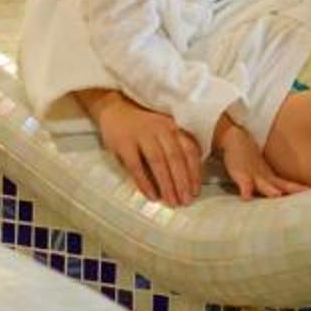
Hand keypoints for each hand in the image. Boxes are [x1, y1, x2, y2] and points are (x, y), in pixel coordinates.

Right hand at [82, 87, 201, 205]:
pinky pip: (136, 167)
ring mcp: (141, 134)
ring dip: (166, 185)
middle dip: (182, 183)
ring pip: (158, 162)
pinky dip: (145, 183)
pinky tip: (152, 196)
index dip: (194, 173)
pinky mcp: (124, 143)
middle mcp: (160, 128)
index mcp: (173, 126)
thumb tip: (190, 177)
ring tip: (172, 202)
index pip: (189, 150)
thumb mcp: (164, 128)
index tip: (196, 191)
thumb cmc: (143, 123)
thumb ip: (177, 146)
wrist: (114, 108)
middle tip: (185, 201)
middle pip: (175, 158)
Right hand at [216, 120, 301, 198]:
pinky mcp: (239, 172)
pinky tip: (246, 197)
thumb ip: (272, 184)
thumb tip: (283, 195)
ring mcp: (252, 174)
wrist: (235, 137)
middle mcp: (265, 177)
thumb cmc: (248, 160)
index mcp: (271, 178)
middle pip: (282, 184)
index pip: (289, 185)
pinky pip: (243, 182)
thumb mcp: (262, 173)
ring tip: (276, 195)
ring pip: (263, 183)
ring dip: (270, 190)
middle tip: (306, 194)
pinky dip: (245, 189)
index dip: (301, 190)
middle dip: (294, 190)